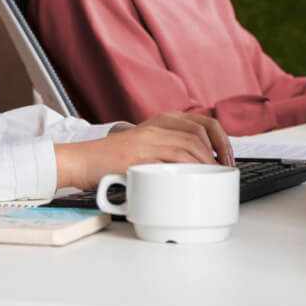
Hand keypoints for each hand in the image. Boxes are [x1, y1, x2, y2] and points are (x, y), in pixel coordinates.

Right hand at [54, 113, 234, 190]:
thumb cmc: (108, 162)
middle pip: (199, 133)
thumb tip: (194, 171)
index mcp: (158, 123)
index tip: (227, 157)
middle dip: (219, 153)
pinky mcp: (137, 156)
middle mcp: (154, 128)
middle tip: (224, 171)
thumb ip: (163, 153)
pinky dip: (186, 171)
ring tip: (211, 178)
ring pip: (188, 146)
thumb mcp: (141, 150)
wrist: (78, 161)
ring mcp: (146, 141)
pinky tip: (191, 182)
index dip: (221, 139)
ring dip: (206, 163)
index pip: (201, 122)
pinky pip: (169, 160)